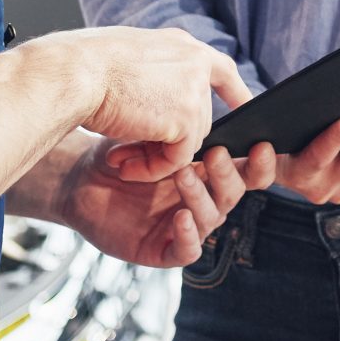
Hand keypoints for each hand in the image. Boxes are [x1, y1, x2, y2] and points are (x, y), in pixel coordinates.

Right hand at [44, 27, 250, 172]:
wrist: (73, 73)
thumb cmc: (82, 67)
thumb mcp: (127, 60)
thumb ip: (153, 76)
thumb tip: (159, 103)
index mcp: (179, 45)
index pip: (220, 69)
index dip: (233, 92)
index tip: (243, 107)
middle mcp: (194, 62)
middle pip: (198, 118)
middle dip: (167, 142)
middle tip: (128, 153)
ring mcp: (194, 90)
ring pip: (187, 142)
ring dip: (154, 157)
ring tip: (119, 158)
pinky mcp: (187, 119)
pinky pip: (178, 159)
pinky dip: (152, 170)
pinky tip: (125, 166)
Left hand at [58, 141, 277, 267]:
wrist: (78, 179)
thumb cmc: (117, 153)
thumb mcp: (151, 133)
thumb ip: (184, 122)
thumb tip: (216, 90)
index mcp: (208, 173)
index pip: (247, 171)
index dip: (260, 163)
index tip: (261, 144)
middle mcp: (203, 200)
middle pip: (233, 192)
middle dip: (226, 173)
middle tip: (213, 153)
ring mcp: (184, 227)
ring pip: (211, 217)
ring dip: (201, 195)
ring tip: (183, 174)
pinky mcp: (163, 250)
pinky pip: (186, 250)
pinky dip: (188, 235)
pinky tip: (181, 217)